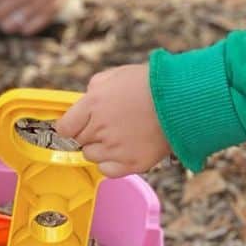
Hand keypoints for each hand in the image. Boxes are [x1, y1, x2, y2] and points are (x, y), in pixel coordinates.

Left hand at [54, 64, 169, 176]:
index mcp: (93, 104)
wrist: (180, 101)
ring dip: (100, 148)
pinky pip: (107, 170)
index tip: (77, 125)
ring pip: (91, 156)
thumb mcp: (116, 75)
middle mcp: (100, 128)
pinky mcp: (131, 164)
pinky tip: (122, 150)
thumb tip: (85, 99)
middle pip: (79, 142)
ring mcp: (115, 148)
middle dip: (88, 133)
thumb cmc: (149, 84)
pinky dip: (111, 163)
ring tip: (118, 136)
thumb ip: (94, 88)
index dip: (70, 126)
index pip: (65, 127)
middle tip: (106, 126)